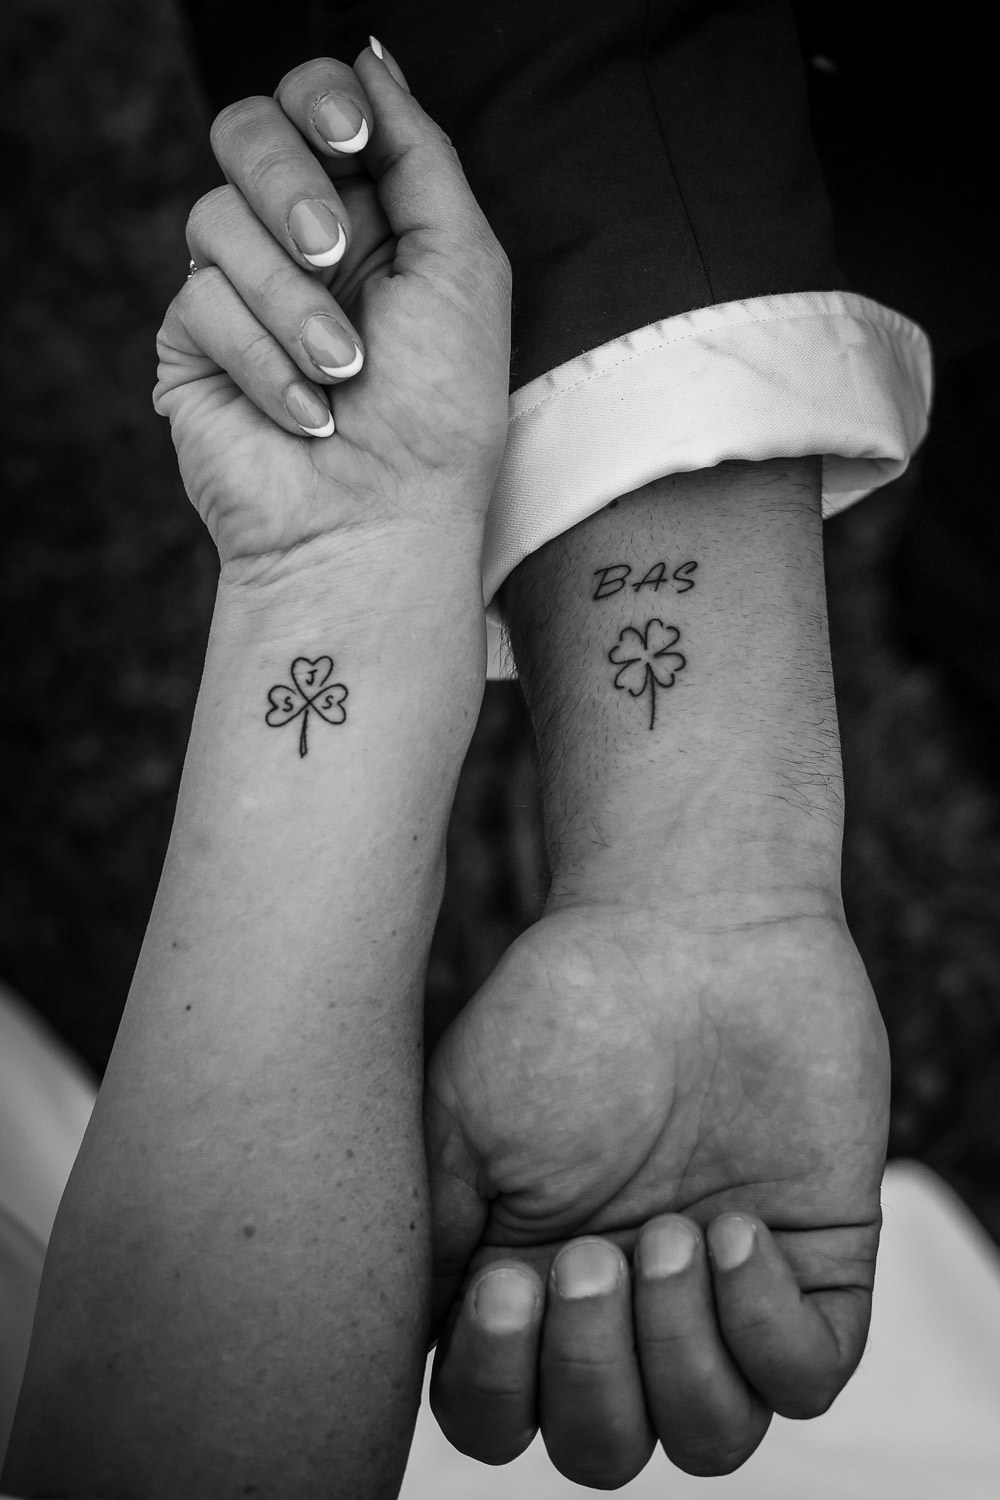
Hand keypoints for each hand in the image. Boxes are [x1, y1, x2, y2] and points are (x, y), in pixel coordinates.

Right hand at [153, 48, 509, 573]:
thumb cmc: (438, 413)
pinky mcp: (193, 349)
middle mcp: (297, 247)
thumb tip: (373, 58)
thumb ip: (420, 156)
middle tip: (332, 251)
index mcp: (368, 219)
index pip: (313, 110)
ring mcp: (239, 295)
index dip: (319, 101)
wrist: (380, 524)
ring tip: (342, 374)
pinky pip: (199, 301)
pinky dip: (264, 361)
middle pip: (244, 132)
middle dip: (290, 185)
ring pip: (215, 218)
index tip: (349, 135)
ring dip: (292, 303)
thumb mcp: (461, 266)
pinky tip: (306, 416)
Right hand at [426, 898, 889, 1485]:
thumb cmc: (563, 1006)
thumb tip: (414, 1350)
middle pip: (605, 1447)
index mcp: (531, 1279)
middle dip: (594, 1371)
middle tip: (597, 1250)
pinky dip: (765, 1329)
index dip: (501, 1387)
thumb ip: (432, 1244)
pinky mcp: (814, 1261)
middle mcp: (626, 1304)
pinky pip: (804, 1378)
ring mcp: (722, 1289)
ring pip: (709, 1438)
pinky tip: (737, 1229)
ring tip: (679, 1230)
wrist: (687, 918)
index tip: (508, 1277)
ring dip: (681, 1355)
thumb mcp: (459, 1119)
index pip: (500, 1419)